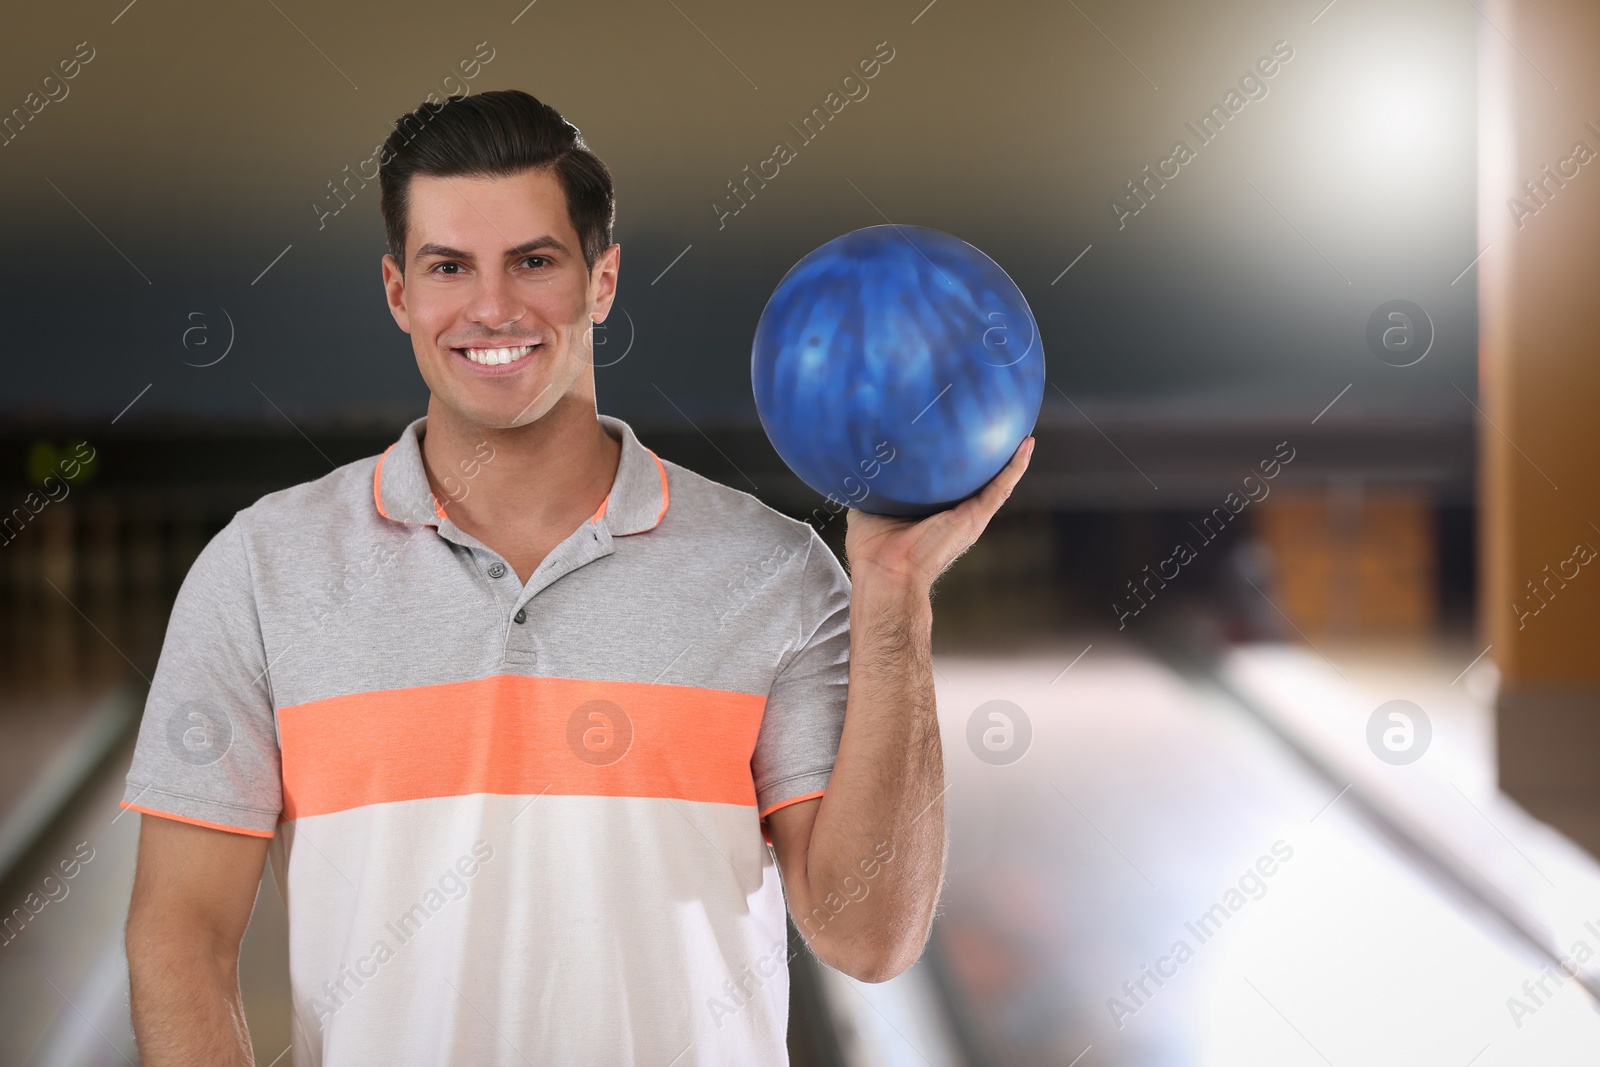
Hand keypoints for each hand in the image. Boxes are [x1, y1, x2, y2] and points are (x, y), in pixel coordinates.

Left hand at [844, 437, 1034, 596]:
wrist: (887, 572)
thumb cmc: (872, 550)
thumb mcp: (867, 507)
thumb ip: (868, 487)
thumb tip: (858, 463)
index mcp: (932, 512)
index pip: (947, 483)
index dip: (954, 461)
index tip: (959, 436)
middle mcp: (955, 512)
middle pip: (976, 481)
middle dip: (988, 459)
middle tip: (995, 429)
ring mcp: (968, 514)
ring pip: (997, 482)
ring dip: (1013, 459)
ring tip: (1024, 434)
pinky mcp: (975, 516)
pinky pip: (1001, 487)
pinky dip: (1016, 466)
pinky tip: (1026, 444)